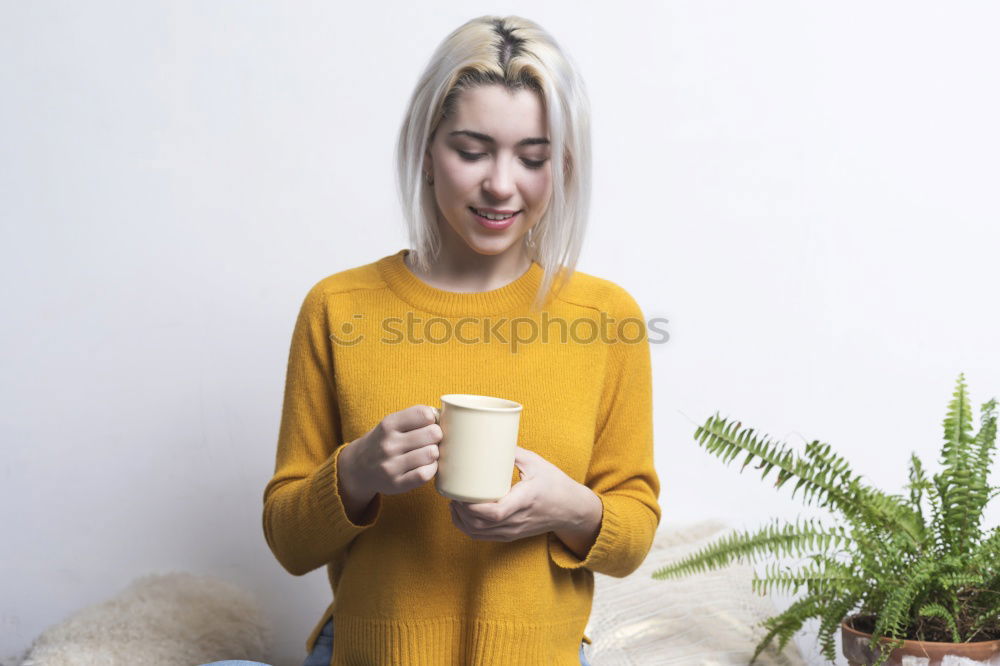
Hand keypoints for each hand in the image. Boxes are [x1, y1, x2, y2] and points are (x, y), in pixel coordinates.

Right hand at [348, 406, 441, 496]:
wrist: (358, 466)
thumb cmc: (386, 441)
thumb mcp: (393, 423)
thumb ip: (416, 417)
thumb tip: (447, 415)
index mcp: (389, 424)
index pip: (424, 414)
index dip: (433, 418)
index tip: (429, 424)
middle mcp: (388, 444)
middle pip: (433, 433)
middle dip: (437, 436)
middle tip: (431, 440)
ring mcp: (391, 465)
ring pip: (431, 454)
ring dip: (435, 453)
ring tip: (428, 453)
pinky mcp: (396, 484)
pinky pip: (425, 474)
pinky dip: (431, 469)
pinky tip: (426, 466)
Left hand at [449, 446, 583, 541]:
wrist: (572, 509)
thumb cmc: (555, 483)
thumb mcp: (536, 463)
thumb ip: (511, 451)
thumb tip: (486, 437)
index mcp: (525, 500)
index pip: (495, 512)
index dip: (472, 507)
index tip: (460, 493)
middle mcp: (518, 519)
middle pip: (481, 525)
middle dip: (460, 512)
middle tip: (451, 493)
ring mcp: (514, 530)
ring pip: (479, 533)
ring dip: (462, 521)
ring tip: (453, 504)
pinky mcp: (511, 535)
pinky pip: (484, 536)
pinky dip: (469, 528)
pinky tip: (462, 515)